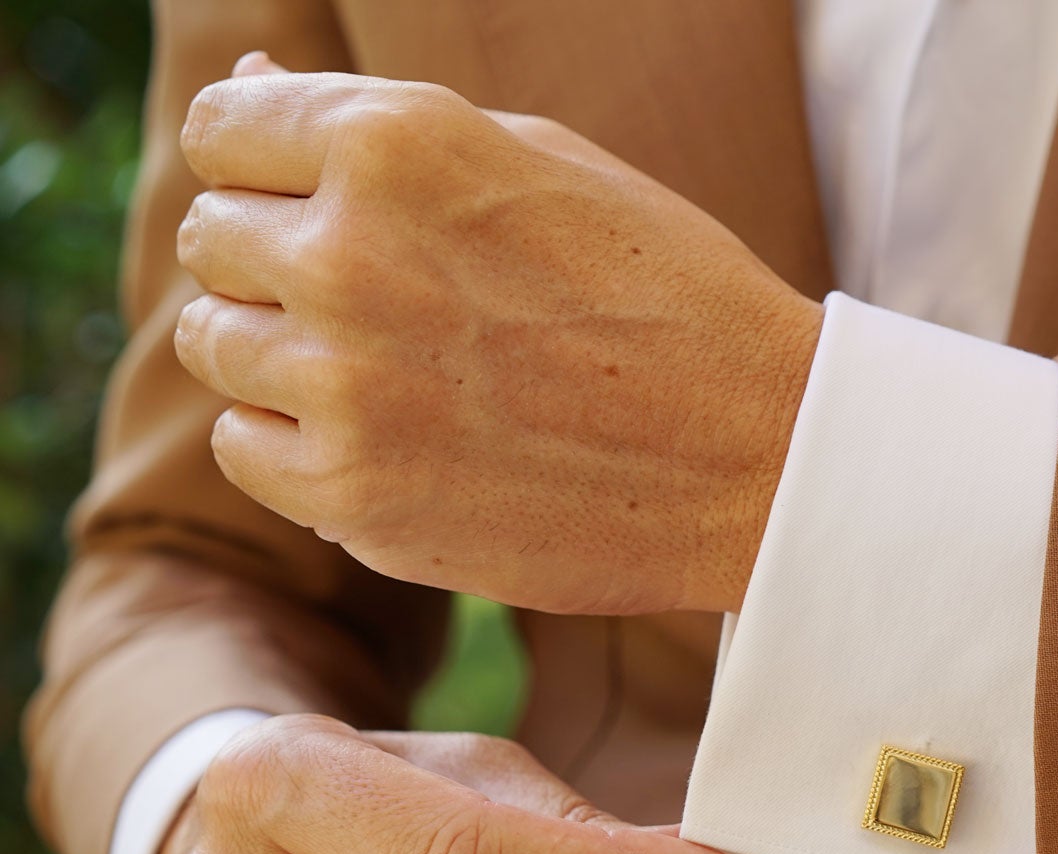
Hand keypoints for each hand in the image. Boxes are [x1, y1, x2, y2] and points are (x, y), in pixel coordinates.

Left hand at [171, 53, 822, 616]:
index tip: (327, 208)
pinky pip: (244, 448)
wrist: (764, 456)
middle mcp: (350, 253)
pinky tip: (392, 437)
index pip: (222, 128)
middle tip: (388, 303)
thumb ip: (384, 127)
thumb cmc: (667, 295)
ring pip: (213, 343)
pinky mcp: (354, 495)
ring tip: (397, 372)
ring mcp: (346, 383)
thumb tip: (249, 75)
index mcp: (396, 142)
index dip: (268, 167)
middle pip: (213, 237)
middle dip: (279, 260)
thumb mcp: (542, 162)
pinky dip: (298, 443)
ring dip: (284, 354)